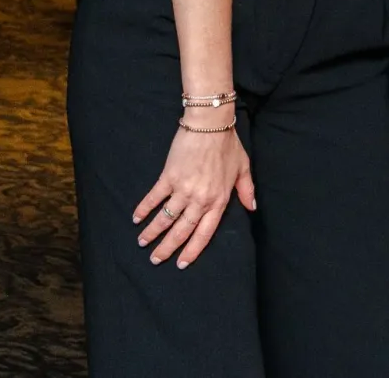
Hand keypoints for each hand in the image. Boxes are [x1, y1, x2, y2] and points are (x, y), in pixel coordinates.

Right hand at [133, 116, 255, 268]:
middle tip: (155, 260)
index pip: (204, 234)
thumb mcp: (243, 168)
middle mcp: (200, 200)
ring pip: (165, 218)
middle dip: (167, 248)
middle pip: (181, 231)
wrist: (210, 124)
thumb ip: (246, 190)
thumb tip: (252, 207)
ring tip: (142, 242)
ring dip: (152, 232)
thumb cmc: (228, 145)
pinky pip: (154, 197)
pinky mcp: (169, 176)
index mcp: (218, 201)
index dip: (192, 251)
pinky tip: (136, 218)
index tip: (181, 264)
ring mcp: (183, 189)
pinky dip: (144, 209)